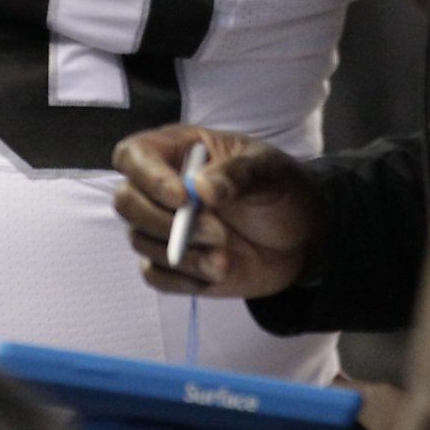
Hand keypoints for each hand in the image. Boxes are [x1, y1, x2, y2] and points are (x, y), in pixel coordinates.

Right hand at [112, 124, 322, 297]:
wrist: (302, 237)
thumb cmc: (281, 189)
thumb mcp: (270, 170)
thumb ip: (238, 173)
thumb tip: (201, 188)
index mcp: (178, 151)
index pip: (134, 155)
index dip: (148, 176)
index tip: (183, 198)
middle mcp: (162, 187)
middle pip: (127, 202)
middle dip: (164, 222)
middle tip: (217, 233)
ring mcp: (165, 226)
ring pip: (140, 241)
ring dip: (182, 254)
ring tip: (225, 258)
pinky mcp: (174, 263)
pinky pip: (154, 275)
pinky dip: (182, 279)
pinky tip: (216, 274)